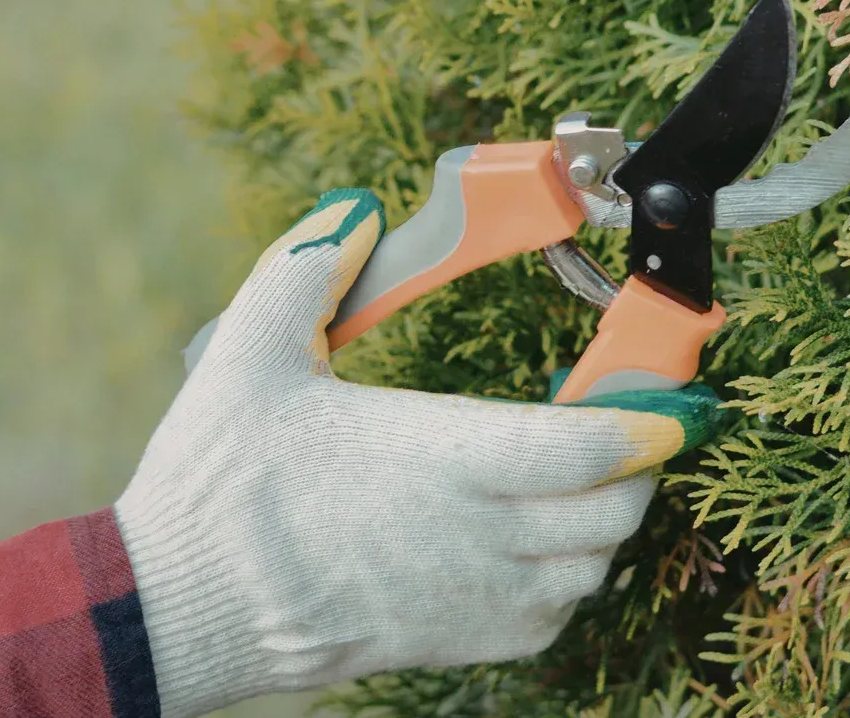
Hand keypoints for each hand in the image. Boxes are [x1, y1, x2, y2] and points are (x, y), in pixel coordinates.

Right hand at [115, 189, 720, 717]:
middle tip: (625, 418)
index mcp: (442, 456)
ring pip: (593, 567)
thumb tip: (355, 210)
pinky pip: (554, 615)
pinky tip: (539, 539)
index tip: (673, 393)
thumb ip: (306, 270)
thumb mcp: (247, 354)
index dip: (650, 420)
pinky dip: (572, 577)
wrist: (175, 608)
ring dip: (608, 518)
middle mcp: (476, 533)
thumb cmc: (217, 485)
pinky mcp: (455, 639)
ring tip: (585, 472)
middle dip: (640, 462)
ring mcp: (471, 595)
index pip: (590, 447)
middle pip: (615, 508)